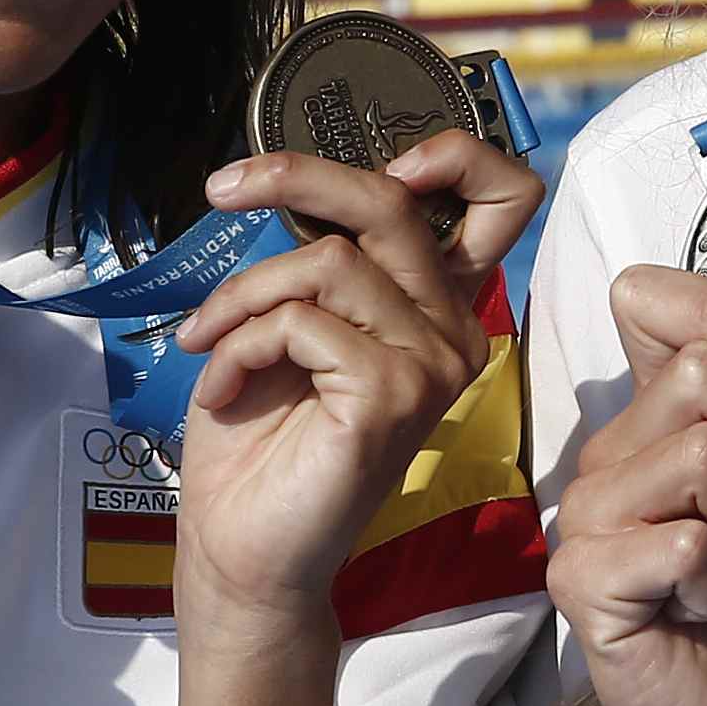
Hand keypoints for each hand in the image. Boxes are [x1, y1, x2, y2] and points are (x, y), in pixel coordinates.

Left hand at [165, 131, 539, 627]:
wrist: (242, 551)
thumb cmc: (260, 443)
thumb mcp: (291, 323)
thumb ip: (322, 262)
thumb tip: (293, 187)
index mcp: (434, 307)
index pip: (499, 198)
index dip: (453, 154)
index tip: (381, 159)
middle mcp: (450, 332)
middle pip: (392, 202)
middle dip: (296, 177)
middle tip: (223, 189)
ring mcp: (430, 366)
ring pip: (329, 260)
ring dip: (243, 294)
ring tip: (208, 342)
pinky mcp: (391, 395)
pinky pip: (301, 320)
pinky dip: (241, 343)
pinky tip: (222, 386)